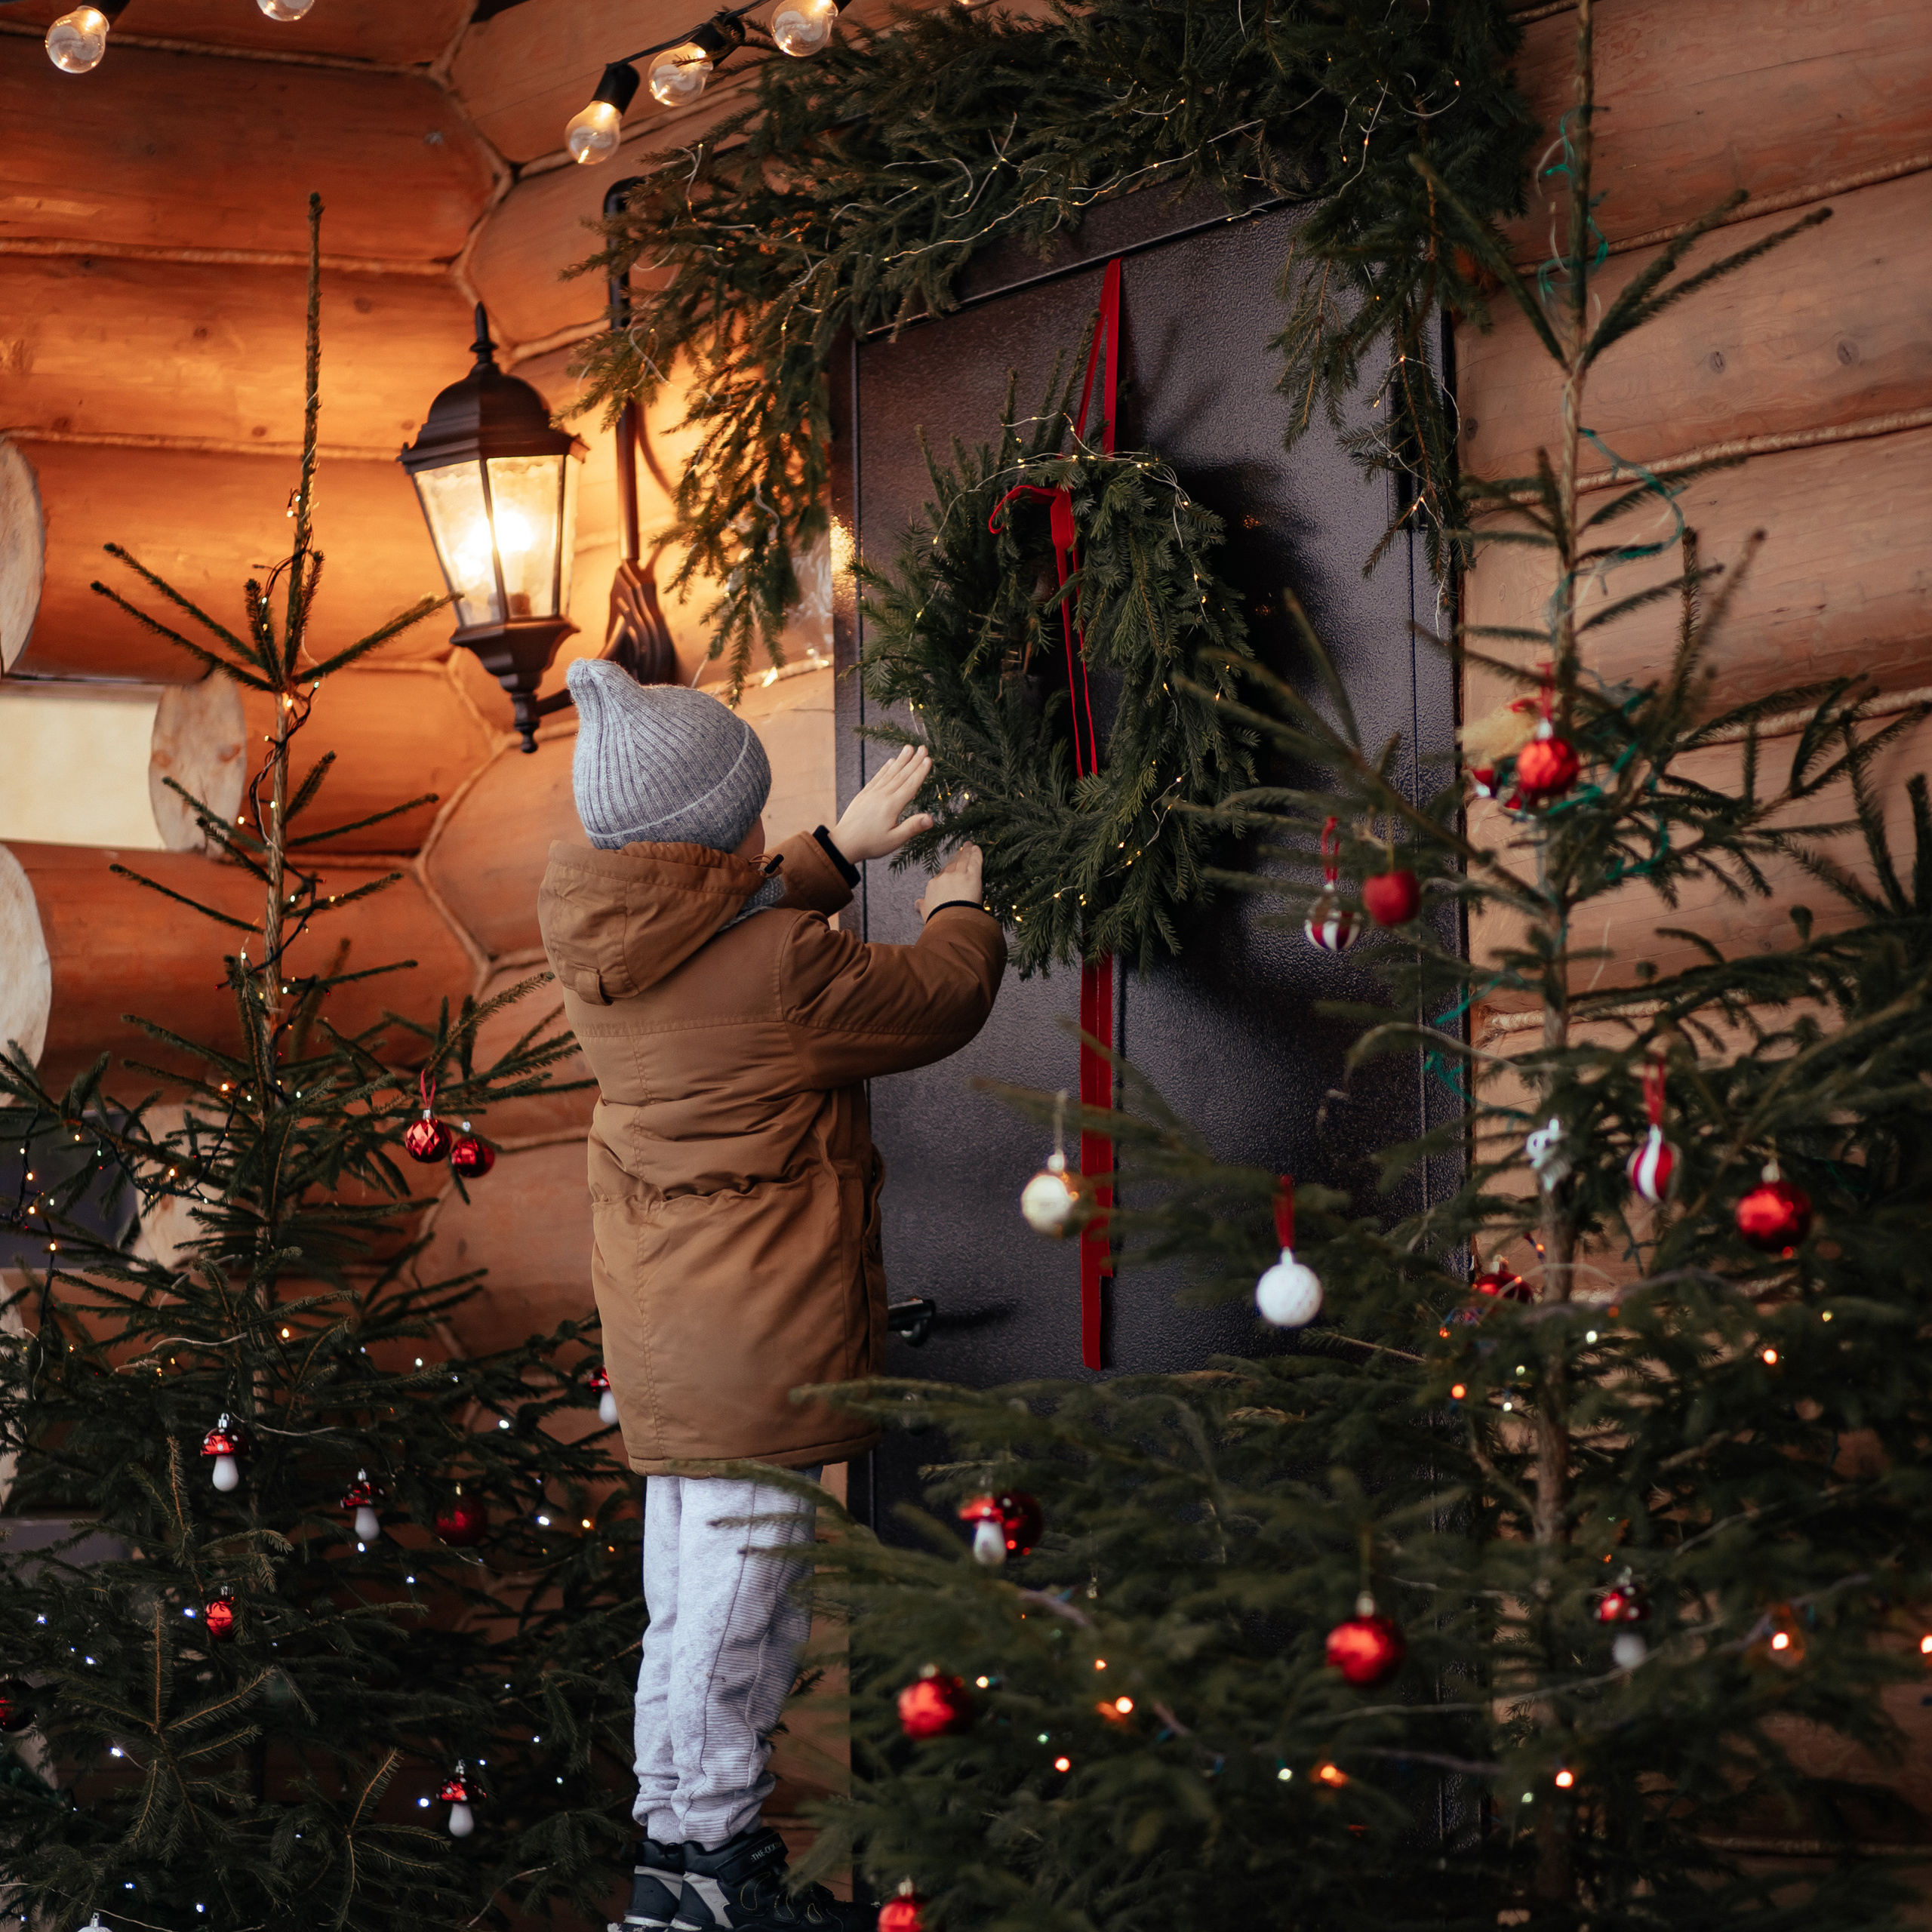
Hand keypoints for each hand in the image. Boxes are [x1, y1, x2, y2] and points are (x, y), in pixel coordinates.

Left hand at [830, 743, 933, 864]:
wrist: (843, 843)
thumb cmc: (870, 844)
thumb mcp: (894, 840)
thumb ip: (912, 828)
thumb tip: (931, 818)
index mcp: (891, 806)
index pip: (910, 786)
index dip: (920, 772)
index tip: (928, 759)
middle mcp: (882, 796)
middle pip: (902, 775)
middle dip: (914, 761)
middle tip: (923, 748)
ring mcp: (872, 793)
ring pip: (889, 773)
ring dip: (901, 760)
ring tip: (909, 748)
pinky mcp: (864, 794)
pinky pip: (877, 778)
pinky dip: (885, 768)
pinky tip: (890, 761)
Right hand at [917, 843, 983, 920]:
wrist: (949, 923)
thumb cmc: (938, 921)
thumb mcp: (926, 913)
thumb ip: (922, 906)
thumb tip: (918, 904)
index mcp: (933, 885)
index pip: (942, 874)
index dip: (948, 869)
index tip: (952, 865)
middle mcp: (945, 877)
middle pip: (952, 864)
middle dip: (957, 856)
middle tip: (962, 849)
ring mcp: (958, 876)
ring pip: (963, 860)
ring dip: (967, 851)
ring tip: (970, 845)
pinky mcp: (972, 877)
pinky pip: (974, 862)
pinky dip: (976, 854)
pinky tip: (977, 848)